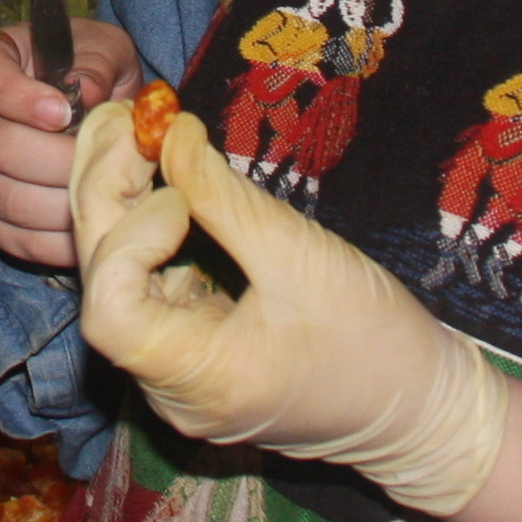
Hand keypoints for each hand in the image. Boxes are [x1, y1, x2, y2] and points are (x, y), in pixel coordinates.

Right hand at [0, 16, 141, 268]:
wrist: (95, 104)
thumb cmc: (95, 68)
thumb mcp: (105, 49)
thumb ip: (97, 64)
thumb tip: (86, 92)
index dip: (17, 97)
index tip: (63, 112)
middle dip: (56, 160)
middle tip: (102, 162)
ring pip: (3, 197)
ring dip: (58, 204)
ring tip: (101, 196)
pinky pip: (10, 236)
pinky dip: (51, 242)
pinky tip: (87, 232)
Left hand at [71, 103, 506, 516]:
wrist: (417, 406)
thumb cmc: (372, 339)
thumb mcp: (302, 258)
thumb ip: (225, 199)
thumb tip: (169, 133)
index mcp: (194, 379)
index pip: (109, 311)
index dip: (126, 238)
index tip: (181, 194)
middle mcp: (166, 385)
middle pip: (103, 284)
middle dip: (108, 194)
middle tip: (131, 116)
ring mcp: (176, 371)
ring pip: (119, 280)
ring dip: (121, 203)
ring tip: (138, 129)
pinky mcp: (195, 349)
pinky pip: (152, 284)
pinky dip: (149, 228)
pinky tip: (165, 177)